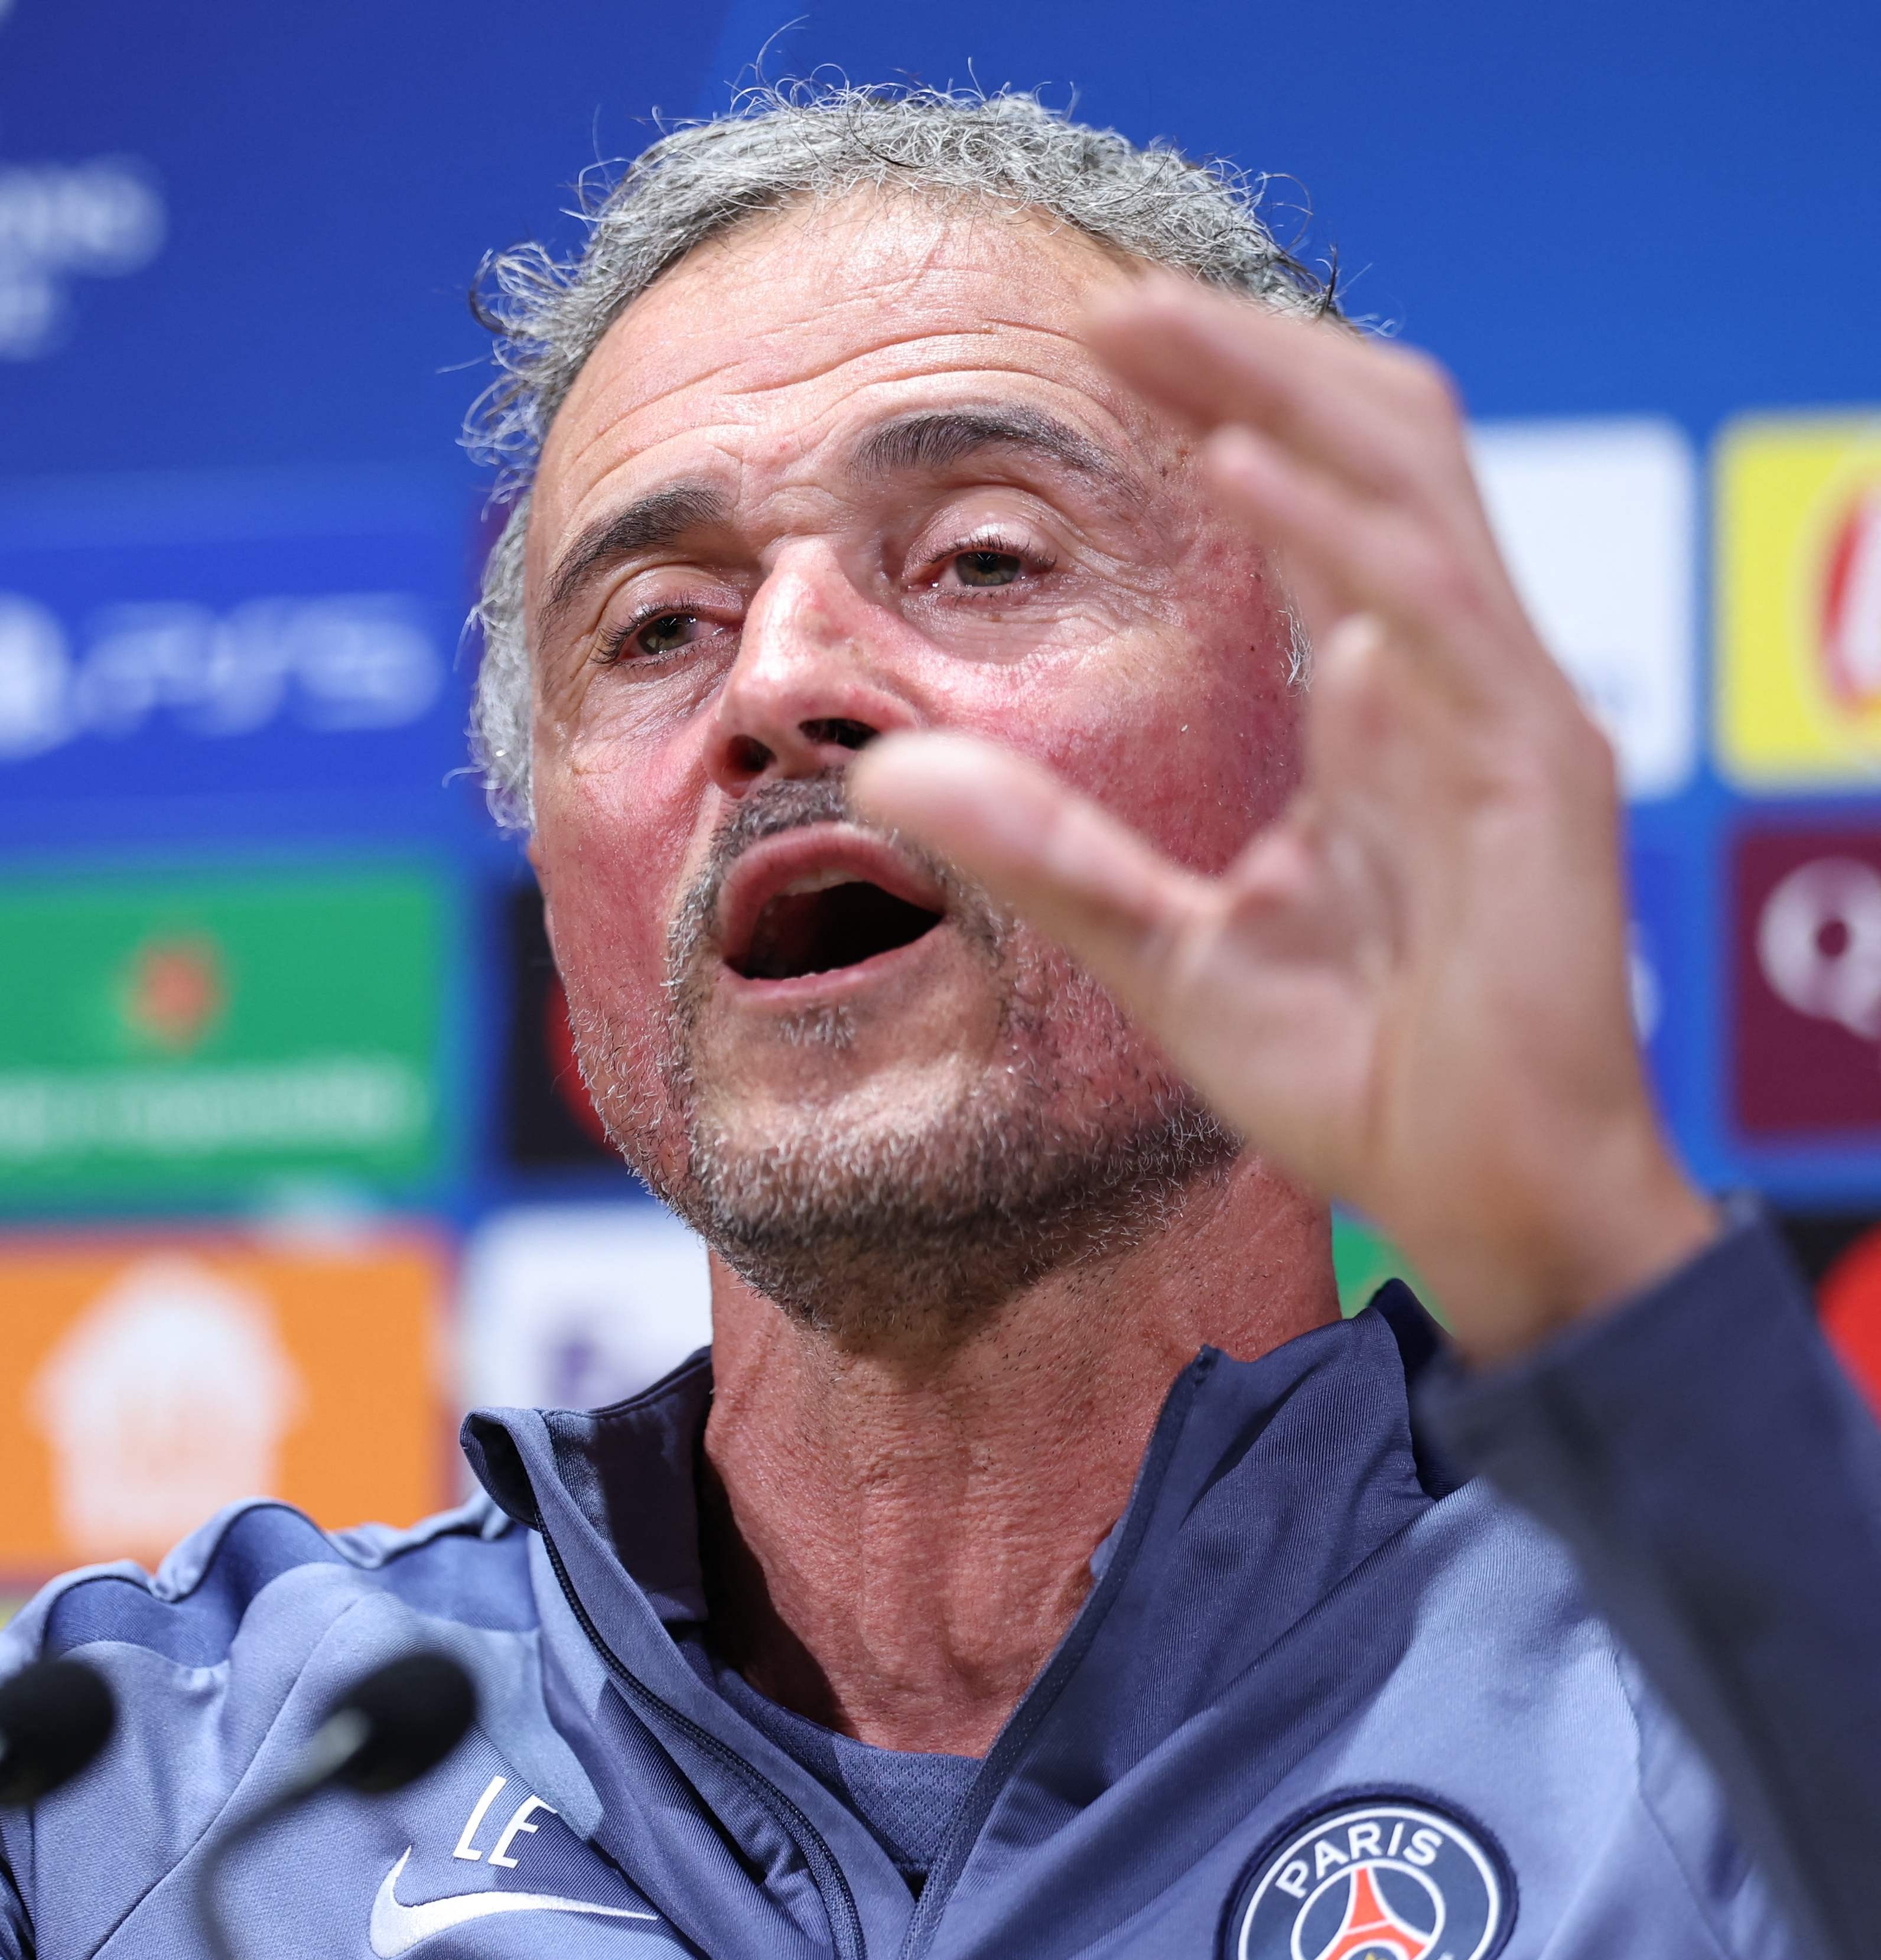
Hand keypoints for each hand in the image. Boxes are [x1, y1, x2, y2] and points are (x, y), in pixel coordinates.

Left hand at [846, 276, 1712, 1362]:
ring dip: (1276, 390)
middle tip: (1118, 300)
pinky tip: (1241, 466)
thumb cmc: (1361, 1074)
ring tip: (1155, 327)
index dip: (1225, 402)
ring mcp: (1505, 716)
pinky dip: (1333, 527)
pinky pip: (1432, 610)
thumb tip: (884, 770)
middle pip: (1372, 445)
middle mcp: (1454, 680)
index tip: (1104, 346)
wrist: (1489, 1201)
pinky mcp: (1533, 777)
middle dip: (1250, 358)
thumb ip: (1041, 851)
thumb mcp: (1160, 950)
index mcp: (1385, 703)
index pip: (1315, 496)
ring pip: (1406, 484)